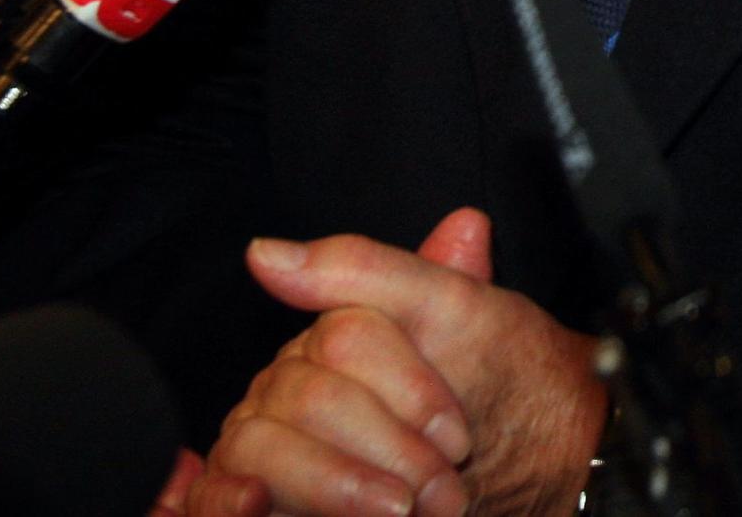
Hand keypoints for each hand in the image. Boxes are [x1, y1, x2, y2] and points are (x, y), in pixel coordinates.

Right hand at [190, 207, 606, 516]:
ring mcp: (265, 449)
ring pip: (260, 451)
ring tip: (402, 510)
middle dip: (392, 447)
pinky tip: (256, 503)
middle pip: (308, 397)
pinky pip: (208, 501)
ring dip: (339, 486)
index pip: (344, 337)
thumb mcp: (455, 312)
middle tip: (444, 487)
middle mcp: (286, 389)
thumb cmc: (495, 390)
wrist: (532, 472)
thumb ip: (371, 270)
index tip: (458, 433)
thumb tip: (265, 251)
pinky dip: (224, 502)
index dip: (411, 389)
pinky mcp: (252, 502)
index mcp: (330, 337)